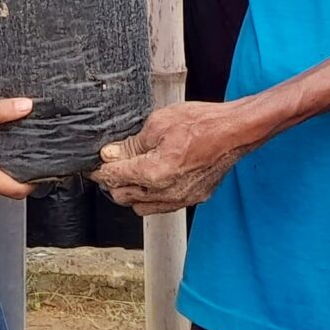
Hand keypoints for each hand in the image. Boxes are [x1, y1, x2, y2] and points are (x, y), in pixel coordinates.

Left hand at [95, 101, 256, 214]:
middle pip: (124, 196)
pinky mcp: (193, 198)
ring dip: (132, 192)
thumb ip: (132, 144)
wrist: (234, 132)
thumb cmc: (202, 123)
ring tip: (132, 172)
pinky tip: (154, 180)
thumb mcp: (158, 123)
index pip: (114, 177)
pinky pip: (163, 205)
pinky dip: (152, 196)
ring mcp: (181, 198)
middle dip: (113, 182)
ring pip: (142, 206)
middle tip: (112, 165)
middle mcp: (166, 192)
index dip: (101, 170)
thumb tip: (111, 154)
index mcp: (154, 172)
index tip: (95, 165)